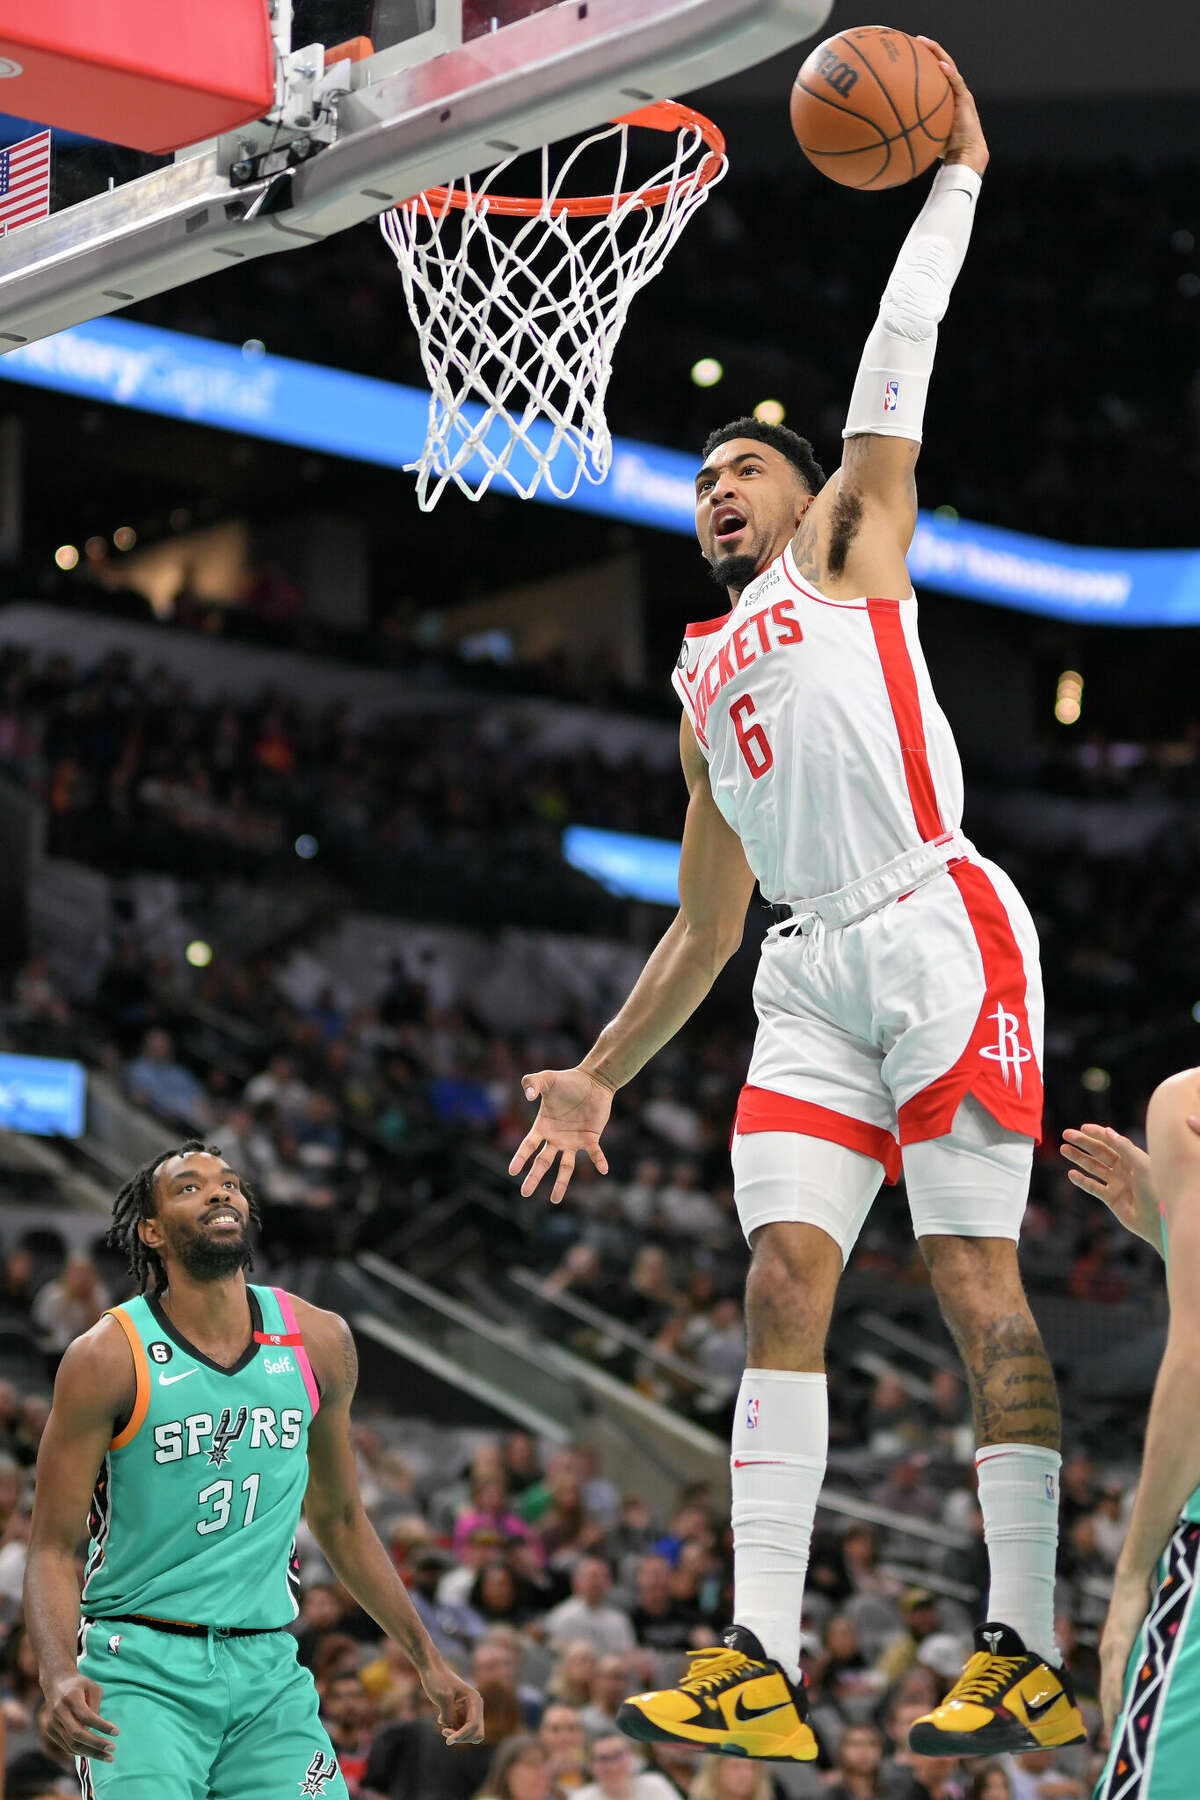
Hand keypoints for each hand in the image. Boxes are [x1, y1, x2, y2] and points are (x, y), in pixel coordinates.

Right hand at [42, 1675, 118, 1762]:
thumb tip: (98, 1729)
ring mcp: (52, 1723)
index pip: (86, 1716)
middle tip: (113, 1749)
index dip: (102, 1726)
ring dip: (91, 1753)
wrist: (56, 1683)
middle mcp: (59, 1712)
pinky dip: (81, 1752)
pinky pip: (67, 1746)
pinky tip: (95, 1753)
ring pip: (71, 1744)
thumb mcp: (93, 1688)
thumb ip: (96, 1706)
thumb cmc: (80, 1685)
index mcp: (70, 1697)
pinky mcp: (50, 1731)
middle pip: (77, 1734)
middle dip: (96, 1744)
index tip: (117, 1732)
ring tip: (108, 1757)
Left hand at [421, 1662, 484, 1745]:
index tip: (448, 1741)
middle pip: (476, 1733)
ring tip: (443, 1728)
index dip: (462, 1735)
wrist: (431, 1670)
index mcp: (474, 1699)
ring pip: (469, 1733)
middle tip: (445, 1732)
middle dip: (462, 1736)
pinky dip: (453, 1731)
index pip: (473, 1725)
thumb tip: (451, 1727)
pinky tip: (443, 1722)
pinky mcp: (461, 1713)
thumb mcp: (442, 1696)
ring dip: (457, 1735)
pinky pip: (461, 1730)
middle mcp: (475, 1706)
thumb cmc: (436, 1680)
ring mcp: (469, 1710)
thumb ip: (449, 1714)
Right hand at [508, 1067, 611, 1203]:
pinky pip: (594, 1153)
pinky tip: (604, 1169)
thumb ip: (532, 1082)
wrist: (592, 1080)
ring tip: (555, 1200)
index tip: (512, 1171)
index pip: (528, 1145)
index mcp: (543, 1127)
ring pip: (566, 1166)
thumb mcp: (546, 1078)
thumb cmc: (567, 1080)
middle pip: (543, 1162)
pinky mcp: (591, 1138)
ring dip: (561, 1182)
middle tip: (525, 1193)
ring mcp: (573, 1140)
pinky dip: (599, 1161)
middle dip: (534, 1177)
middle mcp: (556, 1138)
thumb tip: (528, 1096)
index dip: (520, 1157)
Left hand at [917, 38, 987, 175]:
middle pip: (941, 64)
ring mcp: (960, 93)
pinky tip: (940, 65)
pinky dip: (949, 72)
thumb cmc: (944, 149)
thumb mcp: (924, 135)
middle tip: (915, 40)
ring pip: (949, 66)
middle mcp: (952, 91)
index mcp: (944, 96)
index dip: (923, 62)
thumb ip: (910, 129)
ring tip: (925, 42)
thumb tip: (886, 135)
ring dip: (938, 53)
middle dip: (929, 50)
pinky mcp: (966, 99)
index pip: (934, 74)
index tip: (909, 52)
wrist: (965, 154)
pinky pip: (956, 82)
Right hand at [1060, 1123, 1158, 1244]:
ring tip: (1063, 1149)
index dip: (1097, 1133)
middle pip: (1100, 1152)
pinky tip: (1071, 1174)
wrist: (1158, 1221)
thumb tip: (1107, 1131)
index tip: (1083, 1127)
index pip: (1112, 1141)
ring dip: (1079, 1158)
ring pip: (1093, 1167)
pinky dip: (1082, 1181)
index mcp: (1133, 1158)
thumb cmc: (1155, 1190)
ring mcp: (1117, 1183)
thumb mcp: (1141, 1165)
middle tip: (1066, 1134)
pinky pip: (1093, 1187)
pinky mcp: (1111, 1199)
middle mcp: (1124, 1169)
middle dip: (1083, 1142)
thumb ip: (1124, 1147)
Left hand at [1099, 1567, 1151, 1738]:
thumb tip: (1144, 1663)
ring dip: (1110, 1712)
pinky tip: (1119, 1709)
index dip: (1108, 1709)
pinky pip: (1116, 1674)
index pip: (1106, 1687)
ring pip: (1108, 1688)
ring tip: (1114, 1734)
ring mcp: (1111, 1650)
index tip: (1110, 1731)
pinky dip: (1116, 1693)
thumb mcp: (1134, 1633)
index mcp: (1109, 1652)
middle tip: (1109, 1743)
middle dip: (1107, 1718)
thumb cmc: (1135, 1605)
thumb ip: (1135, 1648)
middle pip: (1104, 1693)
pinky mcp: (1119, 1645)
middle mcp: (1106, 1654)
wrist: (1130, 1583)